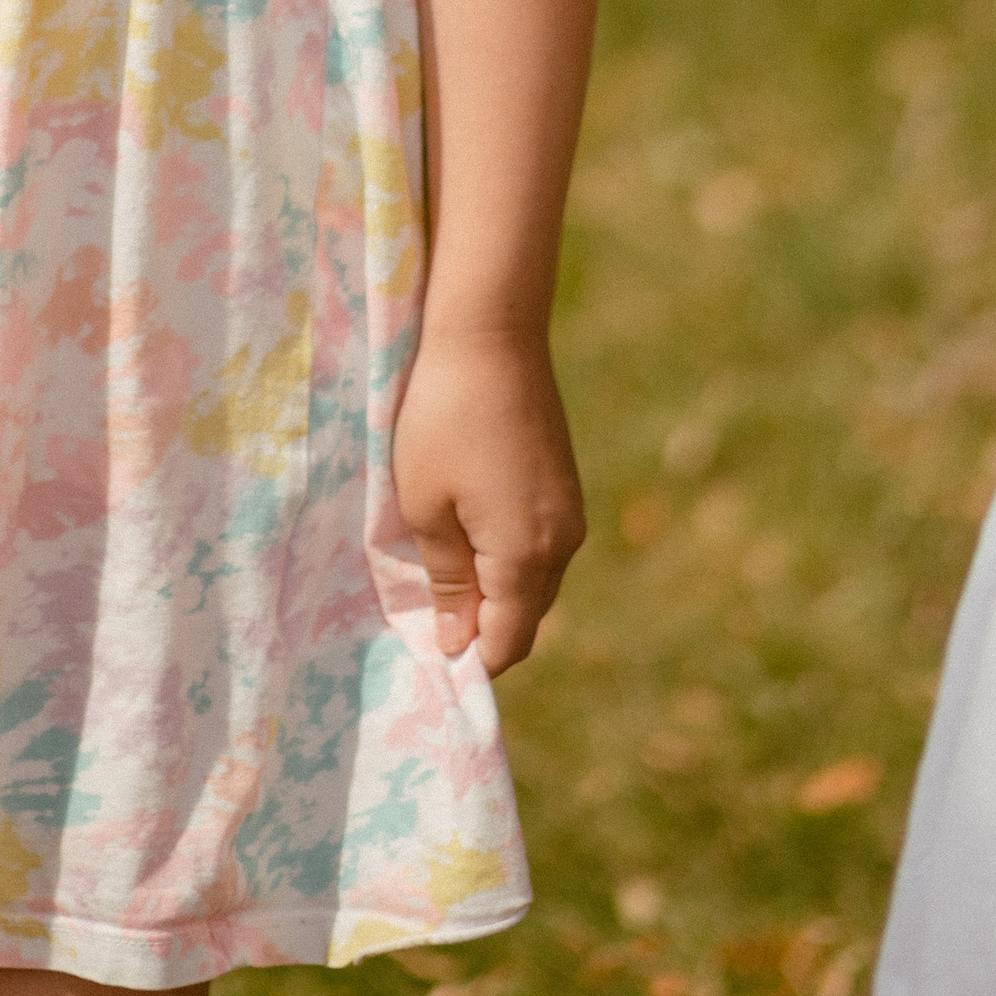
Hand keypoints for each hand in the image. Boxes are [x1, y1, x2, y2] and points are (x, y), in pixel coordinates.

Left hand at [391, 326, 584, 673]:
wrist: (490, 333)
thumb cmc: (442, 418)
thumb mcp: (425, 504)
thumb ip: (447, 580)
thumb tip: (458, 644)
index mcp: (527, 557)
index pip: (507, 643)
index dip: (469, 661)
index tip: (426, 658)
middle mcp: (562, 543)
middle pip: (525, 618)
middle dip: (483, 631)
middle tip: (426, 619)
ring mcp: (570, 512)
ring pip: (535, 583)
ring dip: (495, 592)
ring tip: (442, 575)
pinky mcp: (564, 484)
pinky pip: (540, 547)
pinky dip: (508, 559)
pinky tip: (469, 534)